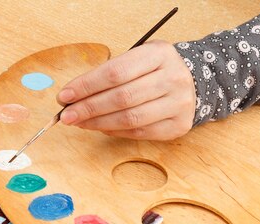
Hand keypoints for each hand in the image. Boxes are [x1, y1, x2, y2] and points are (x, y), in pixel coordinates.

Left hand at [56, 40, 195, 139]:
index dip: (87, 86)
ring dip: (97, 123)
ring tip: (79, 122)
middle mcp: (173, 78)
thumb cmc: (154, 70)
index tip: (65, 96)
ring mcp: (178, 103)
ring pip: (129, 118)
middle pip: (121, 98)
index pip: (115, 72)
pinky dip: (114, 131)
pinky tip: (99, 127)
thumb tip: (72, 96)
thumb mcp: (136, 59)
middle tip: (66, 115)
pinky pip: (138, 133)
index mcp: (159, 54)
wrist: (194, 81)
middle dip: (88, 108)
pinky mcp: (178, 125)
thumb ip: (107, 74)